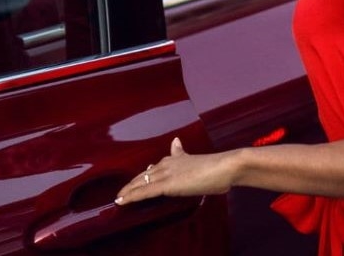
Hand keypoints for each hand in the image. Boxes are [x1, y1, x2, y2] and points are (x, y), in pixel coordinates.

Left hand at [114, 138, 236, 204]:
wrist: (225, 167)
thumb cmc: (217, 168)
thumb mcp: (198, 161)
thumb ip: (185, 155)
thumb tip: (175, 142)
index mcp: (175, 158)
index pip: (154, 168)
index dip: (143, 176)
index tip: (136, 180)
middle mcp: (167, 164)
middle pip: (143, 175)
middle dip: (132, 184)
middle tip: (121, 192)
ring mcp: (166, 174)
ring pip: (141, 183)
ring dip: (128, 191)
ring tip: (118, 198)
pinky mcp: (167, 185)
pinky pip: (144, 192)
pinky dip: (131, 196)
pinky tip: (122, 200)